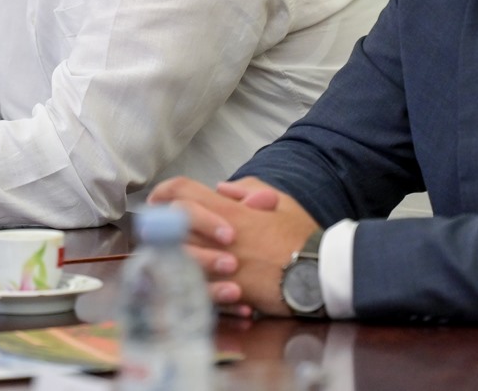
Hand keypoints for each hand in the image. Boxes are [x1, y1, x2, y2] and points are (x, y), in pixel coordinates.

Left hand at [148, 175, 319, 317]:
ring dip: (171, 252)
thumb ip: (249, 190)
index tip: (157, 198)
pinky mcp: (228, 291)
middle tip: (158, 227)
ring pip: (177, 255)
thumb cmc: (303, 237)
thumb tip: (221, 187)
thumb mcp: (281, 203)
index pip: (183, 191)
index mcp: (230, 212)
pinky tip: (192, 282)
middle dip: (161, 222)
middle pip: (171, 223)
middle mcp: (219, 237)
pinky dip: (192, 283)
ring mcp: (221, 265)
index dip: (165, 190)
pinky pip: (196, 286)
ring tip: (170, 254)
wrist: (321, 273)